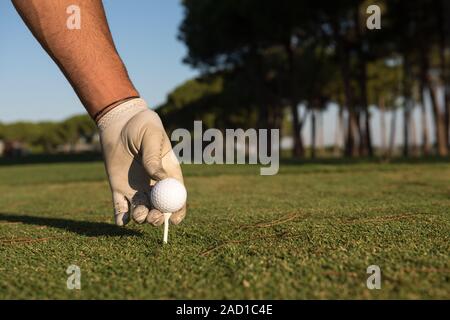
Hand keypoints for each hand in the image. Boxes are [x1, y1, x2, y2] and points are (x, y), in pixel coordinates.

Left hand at [98, 98, 185, 225]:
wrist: (120, 122)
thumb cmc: (141, 125)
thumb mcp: (151, 137)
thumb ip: (154, 158)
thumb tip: (160, 179)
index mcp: (168, 173)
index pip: (176, 196)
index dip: (177, 209)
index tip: (174, 219)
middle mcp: (154, 184)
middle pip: (159, 207)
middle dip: (158, 217)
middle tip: (153, 217)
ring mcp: (137, 188)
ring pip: (141, 210)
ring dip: (141, 218)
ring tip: (138, 214)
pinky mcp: (119, 188)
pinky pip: (120, 207)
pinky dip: (121, 217)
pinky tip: (122, 221)